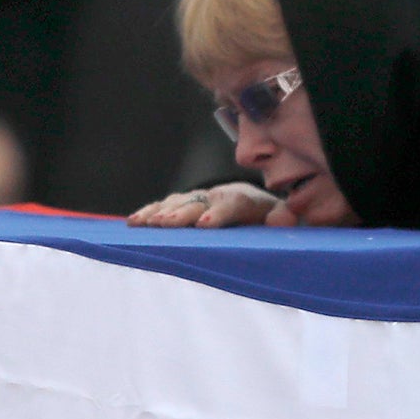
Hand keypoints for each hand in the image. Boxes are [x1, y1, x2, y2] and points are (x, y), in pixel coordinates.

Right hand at [127, 182, 292, 228]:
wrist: (263, 211)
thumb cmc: (273, 222)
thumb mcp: (286, 221)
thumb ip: (285, 219)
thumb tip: (284, 218)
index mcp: (248, 199)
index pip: (234, 202)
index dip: (219, 212)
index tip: (204, 224)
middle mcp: (220, 194)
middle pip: (199, 201)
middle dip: (181, 213)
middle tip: (164, 224)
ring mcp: (201, 199)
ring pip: (177, 202)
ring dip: (159, 212)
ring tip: (143, 223)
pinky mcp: (186, 205)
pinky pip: (165, 207)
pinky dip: (149, 213)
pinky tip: (133, 222)